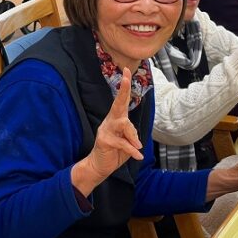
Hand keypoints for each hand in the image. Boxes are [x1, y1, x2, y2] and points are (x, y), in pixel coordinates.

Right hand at [71, 68, 142, 195]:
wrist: (100, 166)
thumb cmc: (116, 151)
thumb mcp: (127, 142)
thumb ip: (132, 135)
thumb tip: (137, 137)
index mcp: (116, 119)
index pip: (121, 100)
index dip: (125, 86)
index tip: (127, 71)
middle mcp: (110, 121)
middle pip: (118, 104)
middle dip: (123, 90)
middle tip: (127, 78)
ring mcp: (106, 130)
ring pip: (123, 124)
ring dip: (133, 136)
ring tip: (138, 146)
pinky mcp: (105, 141)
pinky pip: (123, 144)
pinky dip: (132, 150)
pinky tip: (138, 156)